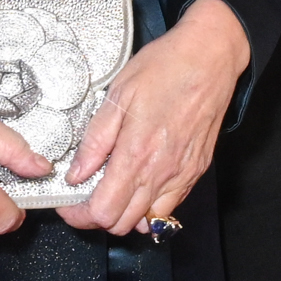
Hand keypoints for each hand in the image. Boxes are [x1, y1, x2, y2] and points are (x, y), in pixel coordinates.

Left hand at [63, 0, 249, 236]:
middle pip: (122, 224)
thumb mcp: (118, 94)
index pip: (103, 212)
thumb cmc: (165, 67)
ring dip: (126, 214)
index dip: (79, 213)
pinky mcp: (196, 170)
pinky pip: (171, 206)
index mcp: (137, 153)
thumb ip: (95, 140)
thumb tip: (76, 173)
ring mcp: (182, 174)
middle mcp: (161, 172)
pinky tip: (141, 181)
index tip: (69, 202)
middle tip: (87, 196)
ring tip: (114, 190)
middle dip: (98, 216)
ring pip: (148, 222)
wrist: (210, 56)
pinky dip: (151, 206)